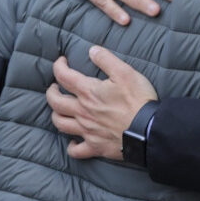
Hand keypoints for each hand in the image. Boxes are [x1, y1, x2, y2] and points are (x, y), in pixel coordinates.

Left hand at [46, 46, 158, 160]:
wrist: (148, 130)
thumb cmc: (138, 100)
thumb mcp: (125, 72)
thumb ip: (106, 59)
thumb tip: (92, 50)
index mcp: (88, 92)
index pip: (64, 76)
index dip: (58, 66)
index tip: (62, 61)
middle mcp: (83, 111)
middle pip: (55, 102)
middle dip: (51, 92)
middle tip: (55, 87)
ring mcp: (87, 130)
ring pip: (60, 124)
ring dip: (56, 115)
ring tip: (60, 109)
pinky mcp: (95, 146)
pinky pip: (76, 151)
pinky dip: (71, 146)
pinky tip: (74, 141)